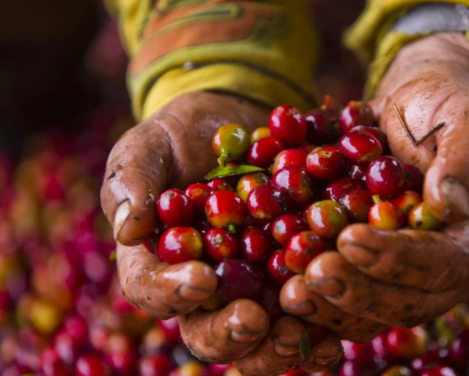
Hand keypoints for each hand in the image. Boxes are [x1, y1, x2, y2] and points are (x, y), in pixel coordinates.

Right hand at [101, 91, 339, 373]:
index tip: (202, 278)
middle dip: (232, 334)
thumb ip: (132, 180)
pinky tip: (340, 335)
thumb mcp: (148, 147)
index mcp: (158, 264)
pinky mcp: (295, 279)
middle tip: (253, 320)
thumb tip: (129, 229)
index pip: (154, 290)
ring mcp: (253, 289)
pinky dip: (323, 326)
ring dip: (280, 344)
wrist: (236, 124)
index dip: (173, 292)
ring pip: (261, 337)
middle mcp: (205, 290)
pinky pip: (308, 314)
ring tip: (300, 333)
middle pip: (209, 332)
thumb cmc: (180, 139)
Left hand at [281, 33, 468, 332]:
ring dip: (333, 307)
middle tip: (310, 275)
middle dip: (359, 291)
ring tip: (290, 292)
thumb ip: (467, 157)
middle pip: (413, 301)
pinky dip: (321, 301)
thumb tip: (451, 203)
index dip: (400, 258)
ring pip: (379, 314)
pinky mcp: (385, 279)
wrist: (419, 108)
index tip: (350, 238)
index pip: (451, 262)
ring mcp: (421, 281)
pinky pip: (354, 303)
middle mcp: (462, 272)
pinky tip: (285, 289)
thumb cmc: (450, 105)